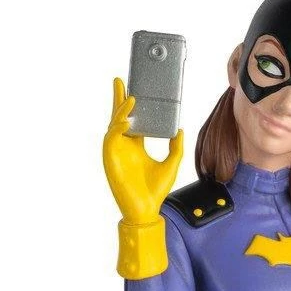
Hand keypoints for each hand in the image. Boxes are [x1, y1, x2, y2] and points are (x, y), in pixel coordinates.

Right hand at [103, 78, 183, 224]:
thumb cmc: (156, 191)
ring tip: (130, 98)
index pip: (134, 119)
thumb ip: (176, 147)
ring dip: (121, 111)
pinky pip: (111, 139)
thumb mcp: (172, 164)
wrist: (147, 210)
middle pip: (120, 116)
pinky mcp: (111, 159)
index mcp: (137, 146)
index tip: (136, 88)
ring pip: (115, 125)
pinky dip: (117, 128)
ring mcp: (116, 152)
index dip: (132, 104)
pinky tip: (126, 121)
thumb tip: (179, 129)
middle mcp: (125, 146)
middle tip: (121, 80)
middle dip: (119, 98)